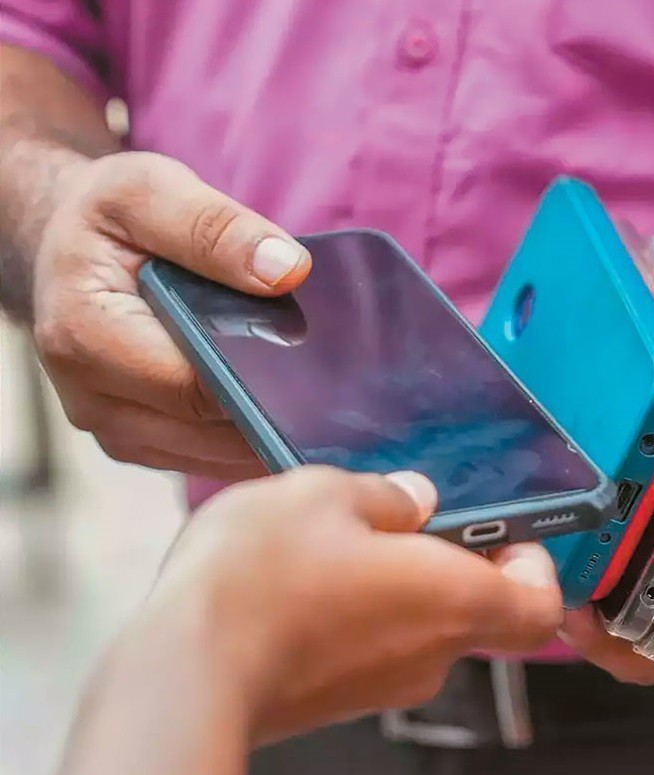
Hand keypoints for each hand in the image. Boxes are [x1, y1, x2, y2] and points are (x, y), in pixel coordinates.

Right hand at [32, 151, 311, 478]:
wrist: (71, 248)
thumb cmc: (109, 217)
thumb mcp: (150, 189)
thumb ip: (216, 227)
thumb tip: (288, 271)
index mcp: (84, 335)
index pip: (192, 384)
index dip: (258, 376)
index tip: (318, 361)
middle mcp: (90, 398)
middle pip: (206, 429)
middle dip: (271, 408)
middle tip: (335, 386)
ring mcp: (114, 430)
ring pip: (213, 455)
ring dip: (266, 431)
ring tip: (319, 397)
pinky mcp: (140, 444)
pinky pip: (208, 458)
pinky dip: (249, 439)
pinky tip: (288, 411)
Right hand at [138, 466, 562, 742]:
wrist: (185, 675)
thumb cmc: (264, 579)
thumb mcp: (326, 494)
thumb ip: (385, 494)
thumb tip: (414, 501)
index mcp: (454, 600)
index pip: (540, 605)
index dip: (534, 566)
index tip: (505, 531)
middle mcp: (432, 654)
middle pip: (476, 608)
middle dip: (449, 558)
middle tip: (405, 514)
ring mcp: (383, 685)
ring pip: (418, 624)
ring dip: (395, 581)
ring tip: (338, 536)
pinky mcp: (337, 700)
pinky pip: (371, 645)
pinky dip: (357, 610)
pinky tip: (304, 576)